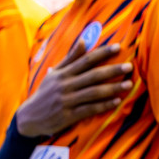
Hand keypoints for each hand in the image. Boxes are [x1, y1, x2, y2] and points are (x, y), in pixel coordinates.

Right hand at [14, 40, 132, 137]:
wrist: (29, 118)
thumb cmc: (45, 93)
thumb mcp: (54, 74)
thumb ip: (70, 58)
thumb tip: (83, 40)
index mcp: (63, 74)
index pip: (85, 60)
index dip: (102, 53)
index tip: (118, 47)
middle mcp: (65, 85)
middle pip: (92, 75)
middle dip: (112, 70)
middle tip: (129, 66)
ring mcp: (66, 101)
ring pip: (93, 93)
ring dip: (112, 88)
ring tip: (128, 84)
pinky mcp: (68, 116)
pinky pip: (89, 109)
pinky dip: (103, 105)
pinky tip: (117, 102)